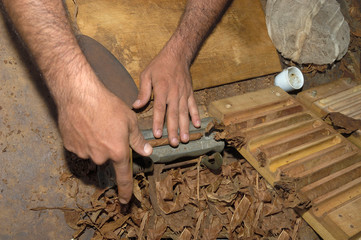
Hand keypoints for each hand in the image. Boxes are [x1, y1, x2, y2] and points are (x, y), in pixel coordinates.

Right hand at [58, 73, 151, 203]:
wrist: (80, 95)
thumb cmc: (108, 105)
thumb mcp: (130, 121)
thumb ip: (138, 140)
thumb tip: (147, 152)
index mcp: (118, 152)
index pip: (123, 178)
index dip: (126, 191)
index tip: (125, 201)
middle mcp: (100, 157)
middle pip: (107, 159)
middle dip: (109, 148)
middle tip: (107, 129)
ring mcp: (83, 153)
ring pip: (93, 153)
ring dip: (95, 143)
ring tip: (95, 124)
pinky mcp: (70, 147)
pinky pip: (80, 147)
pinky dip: (83, 139)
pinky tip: (84, 126)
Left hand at [133, 48, 200, 146]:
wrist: (177, 55)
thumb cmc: (159, 65)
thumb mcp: (146, 75)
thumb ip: (142, 92)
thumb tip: (135, 106)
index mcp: (162, 89)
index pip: (159, 108)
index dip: (158, 122)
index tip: (157, 135)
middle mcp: (174, 93)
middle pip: (173, 114)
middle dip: (174, 130)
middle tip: (174, 143)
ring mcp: (183, 94)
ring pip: (184, 113)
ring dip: (185, 127)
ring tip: (185, 139)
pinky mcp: (190, 93)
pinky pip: (193, 106)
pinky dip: (195, 115)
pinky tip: (197, 125)